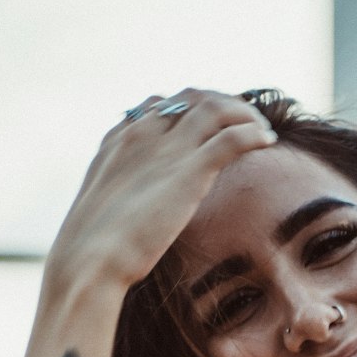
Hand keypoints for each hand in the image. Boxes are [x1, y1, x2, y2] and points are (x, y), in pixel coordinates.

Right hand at [45, 88, 276, 293]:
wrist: (89, 258)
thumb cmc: (93, 248)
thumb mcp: (104, 210)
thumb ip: (122, 197)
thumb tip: (129, 215)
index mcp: (120, 139)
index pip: (160, 104)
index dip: (189, 108)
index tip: (209, 126)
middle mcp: (143, 133)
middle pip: (190, 97)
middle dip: (221, 103)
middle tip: (243, 123)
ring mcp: (167, 149)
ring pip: (215, 108)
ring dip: (244, 114)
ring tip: (262, 130)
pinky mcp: (189, 171)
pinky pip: (232, 138)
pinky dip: (254, 134)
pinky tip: (268, 141)